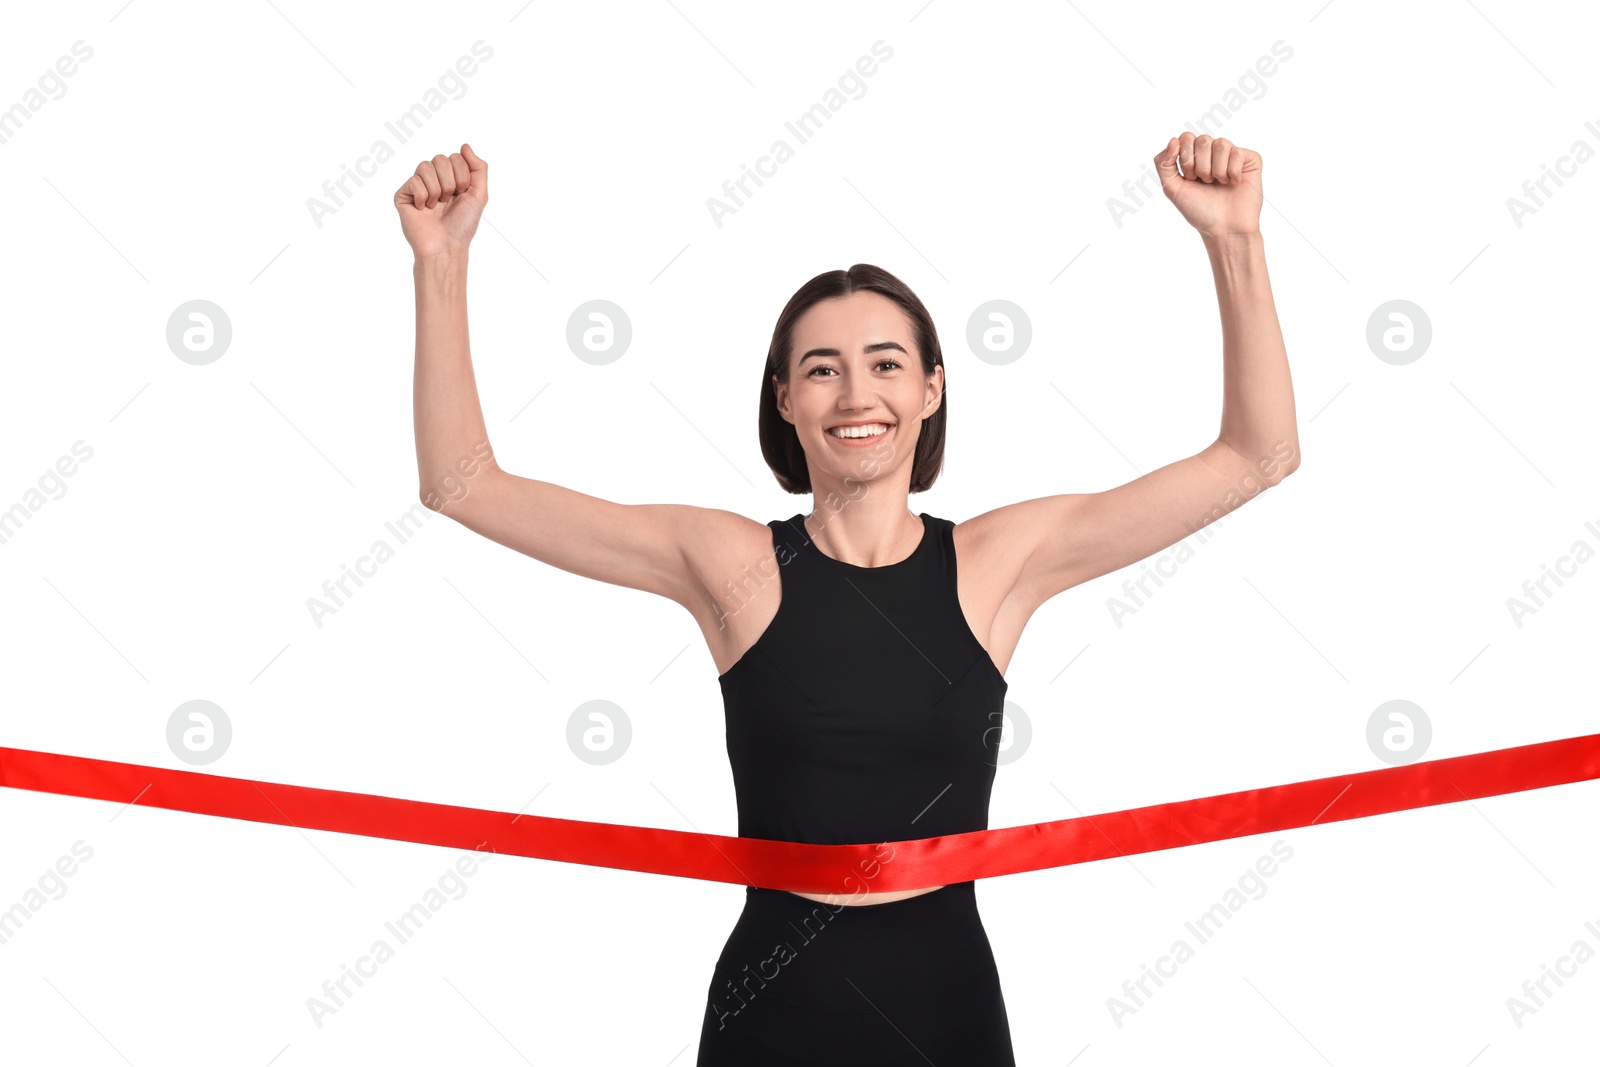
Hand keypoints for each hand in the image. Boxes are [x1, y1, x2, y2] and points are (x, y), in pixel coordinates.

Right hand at [394, 143, 488, 258]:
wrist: (446, 246)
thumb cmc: (462, 225)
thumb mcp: (479, 195)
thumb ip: (478, 168)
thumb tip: (464, 145)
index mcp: (451, 177)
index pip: (455, 157)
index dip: (462, 176)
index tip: (462, 194)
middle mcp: (434, 179)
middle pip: (440, 158)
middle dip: (449, 182)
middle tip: (448, 201)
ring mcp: (417, 186)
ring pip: (425, 166)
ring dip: (436, 190)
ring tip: (436, 206)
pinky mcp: (403, 195)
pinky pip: (413, 181)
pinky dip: (423, 197)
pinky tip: (423, 209)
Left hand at [1154, 134, 1261, 238]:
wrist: (1223, 228)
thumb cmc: (1199, 210)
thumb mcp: (1172, 188)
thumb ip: (1163, 164)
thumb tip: (1173, 140)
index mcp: (1194, 156)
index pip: (1186, 137)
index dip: (1185, 159)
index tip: (1190, 179)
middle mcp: (1213, 153)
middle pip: (1202, 140)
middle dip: (1200, 166)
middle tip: (1205, 182)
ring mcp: (1232, 154)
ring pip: (1220, 144)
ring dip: (1216, 170)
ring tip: (1219, 183)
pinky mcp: (1250, 159)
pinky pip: (1236, 152)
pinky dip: (1232, 172)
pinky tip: (1234, 183)